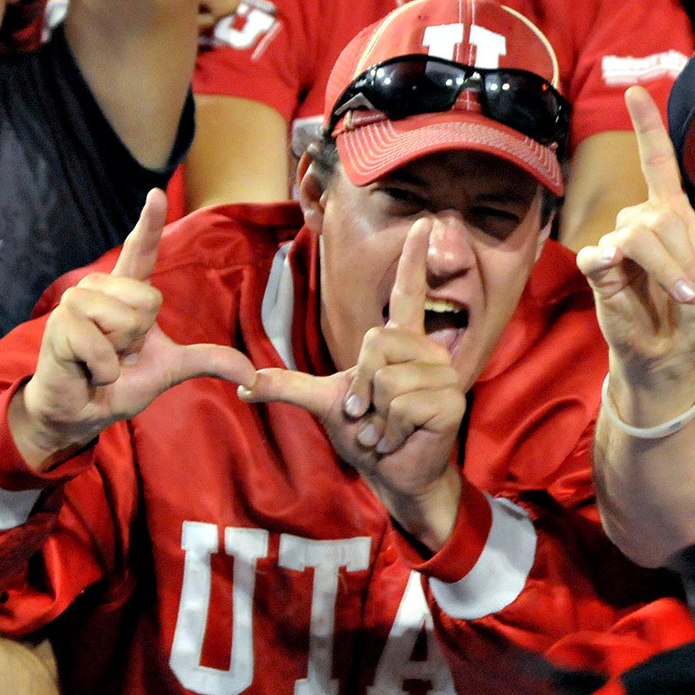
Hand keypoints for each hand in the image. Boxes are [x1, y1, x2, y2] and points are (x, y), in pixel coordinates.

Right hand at [11, 190, 256, 470]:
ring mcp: (74, 304)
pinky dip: (105, 371)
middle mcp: (97, 288)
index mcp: (125, 291)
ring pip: (127, 322)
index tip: (157, 193)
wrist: (81, 412)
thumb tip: (252, 375)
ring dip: (120, 356)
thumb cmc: (118, 381)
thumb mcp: (171, 369)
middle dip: (141, 338)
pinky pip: (104, 349)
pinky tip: (89, 371)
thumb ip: (209, 362)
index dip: (149, 223)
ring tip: (102, 360)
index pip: (140, 250)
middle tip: (118, 354)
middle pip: (149, 301)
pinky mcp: (60, 327)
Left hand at [242, 219, 466, 547]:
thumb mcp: (324, 403)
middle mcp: (427, 351)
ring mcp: (444, 375)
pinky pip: (402, 404)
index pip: (408, 292)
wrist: (394, 473)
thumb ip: (287, 388)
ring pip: (387, 379)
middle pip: (375, 342)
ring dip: (375, 416)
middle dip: (360, 386)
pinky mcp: (452, 401)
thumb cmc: (366, 434)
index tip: (424, 221)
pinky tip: (397, 439)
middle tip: (368, 415)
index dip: (412, 258)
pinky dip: (389, 430)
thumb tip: (241, 387)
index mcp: (401, 343)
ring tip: (384, 429)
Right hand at [577, 88, 694, 381]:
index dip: (647, 126)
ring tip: (685, 299)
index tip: (635, 89)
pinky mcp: (598, 267)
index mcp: (671, 212)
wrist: (671, 348)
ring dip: (668, 271)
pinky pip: (604, 254)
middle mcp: (642, 219)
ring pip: (640, 237)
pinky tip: (620, 274)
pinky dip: (615, 264)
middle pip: (660, 216)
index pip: (657, 160)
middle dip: (682, 260)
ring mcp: (617, 242)